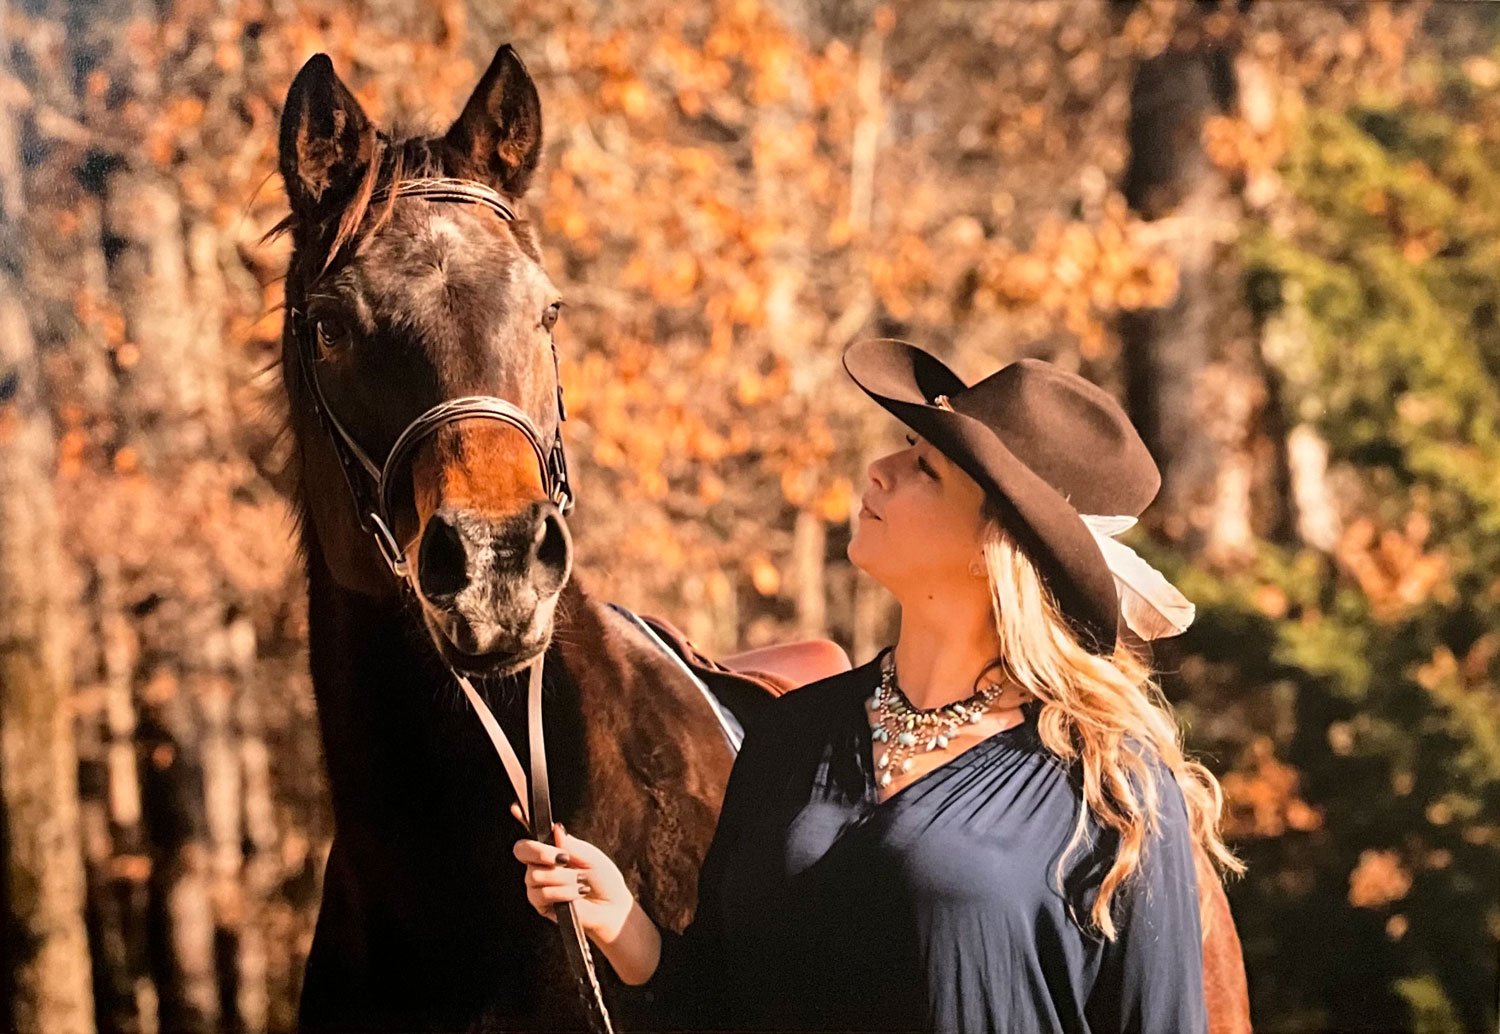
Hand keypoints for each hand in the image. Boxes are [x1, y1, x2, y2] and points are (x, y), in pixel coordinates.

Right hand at [510, 802, 633, 945]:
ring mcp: (538, 885)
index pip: (532, 833)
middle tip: (563, 858)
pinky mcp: (541, 905)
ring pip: (535, 875)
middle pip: (522, 850)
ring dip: (563, 878)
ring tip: (580, 882)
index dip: (521, 818)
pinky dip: (564, 892)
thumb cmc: (604, 879)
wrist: (612, 907)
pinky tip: (576, 894)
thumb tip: (555, 828)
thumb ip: (571, 844)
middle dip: (541, 852)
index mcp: (552, 849)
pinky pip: (542, 893)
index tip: (516, 808)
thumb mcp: (590, 856)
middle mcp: (541, 865)